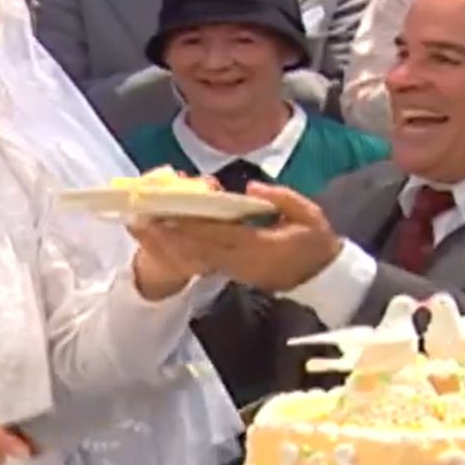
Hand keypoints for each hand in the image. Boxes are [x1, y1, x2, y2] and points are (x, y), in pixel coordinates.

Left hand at [156, 182, 342, 292]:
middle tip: (140, 222)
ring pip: (199, 256)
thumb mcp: (308, 213)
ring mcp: (238, 270)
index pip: (218, 234)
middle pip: (199, 248)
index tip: (165, 214)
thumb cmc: (316, 240)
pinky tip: (168, 240)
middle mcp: (243, 260)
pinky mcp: (236, 273)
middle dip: (169, 236)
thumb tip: (251, 187)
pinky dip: (185, 251)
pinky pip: (206, 261)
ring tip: (145, 230)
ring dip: (171, 245)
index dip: (190, 226)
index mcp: (260, 245)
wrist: (324, 276)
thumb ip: (280, 198)